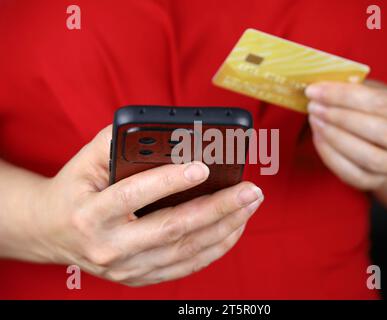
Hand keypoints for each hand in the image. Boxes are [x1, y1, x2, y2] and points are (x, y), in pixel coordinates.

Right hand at [26, 126, 262, 286]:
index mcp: (90, 214)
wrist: (52, 231)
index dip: (169, 181)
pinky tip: (234, 227)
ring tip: (250, 204)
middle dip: (217, 208)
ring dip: (224, 227)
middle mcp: (109, 247)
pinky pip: (186, 266)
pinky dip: (215, 247)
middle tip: (249, 189)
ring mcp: (127, 268)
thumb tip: (165, 133)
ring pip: (186, 250)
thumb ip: (118, 142)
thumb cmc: (75, 189)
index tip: (203, 167)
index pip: (134, 196)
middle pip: (172, 229)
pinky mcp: (140, 277)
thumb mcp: (86, 160)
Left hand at [305, 82, 386, 190]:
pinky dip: (331, 156)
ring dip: (335, 137)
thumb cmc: (379, 114)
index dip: (343, 95)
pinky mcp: (375, 182)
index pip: (380, 102)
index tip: (315, 90)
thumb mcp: (375, 94)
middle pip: (380, 131)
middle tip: (314, 107)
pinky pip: (352, 174)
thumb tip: (322, 86)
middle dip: (340, 117)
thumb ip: (355, 89)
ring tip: (315, 121)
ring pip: (369, 157)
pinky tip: (318, 138)